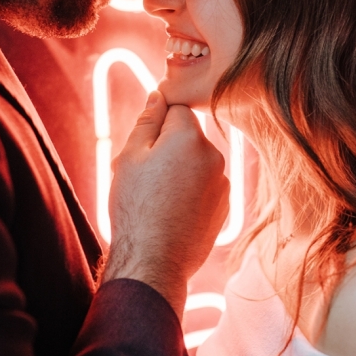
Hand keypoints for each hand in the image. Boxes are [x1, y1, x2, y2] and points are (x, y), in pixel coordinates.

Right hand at [104, 90, 228, 316]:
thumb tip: (158, 95)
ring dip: (181, 172)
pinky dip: (192, 193)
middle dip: (169, 148)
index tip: (144, 147)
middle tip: (145, 177)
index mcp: (190, 136)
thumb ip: (147, 121)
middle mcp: (214, 155)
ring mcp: (223, 182)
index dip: (157, 125)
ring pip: (197, 163)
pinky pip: (206, 187)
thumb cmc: (136, 207)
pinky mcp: (225, 206)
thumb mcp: (130, 157)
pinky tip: (173, 213)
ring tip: (158, 199)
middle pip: (188, 137)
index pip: (177, 109)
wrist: (154, 260)